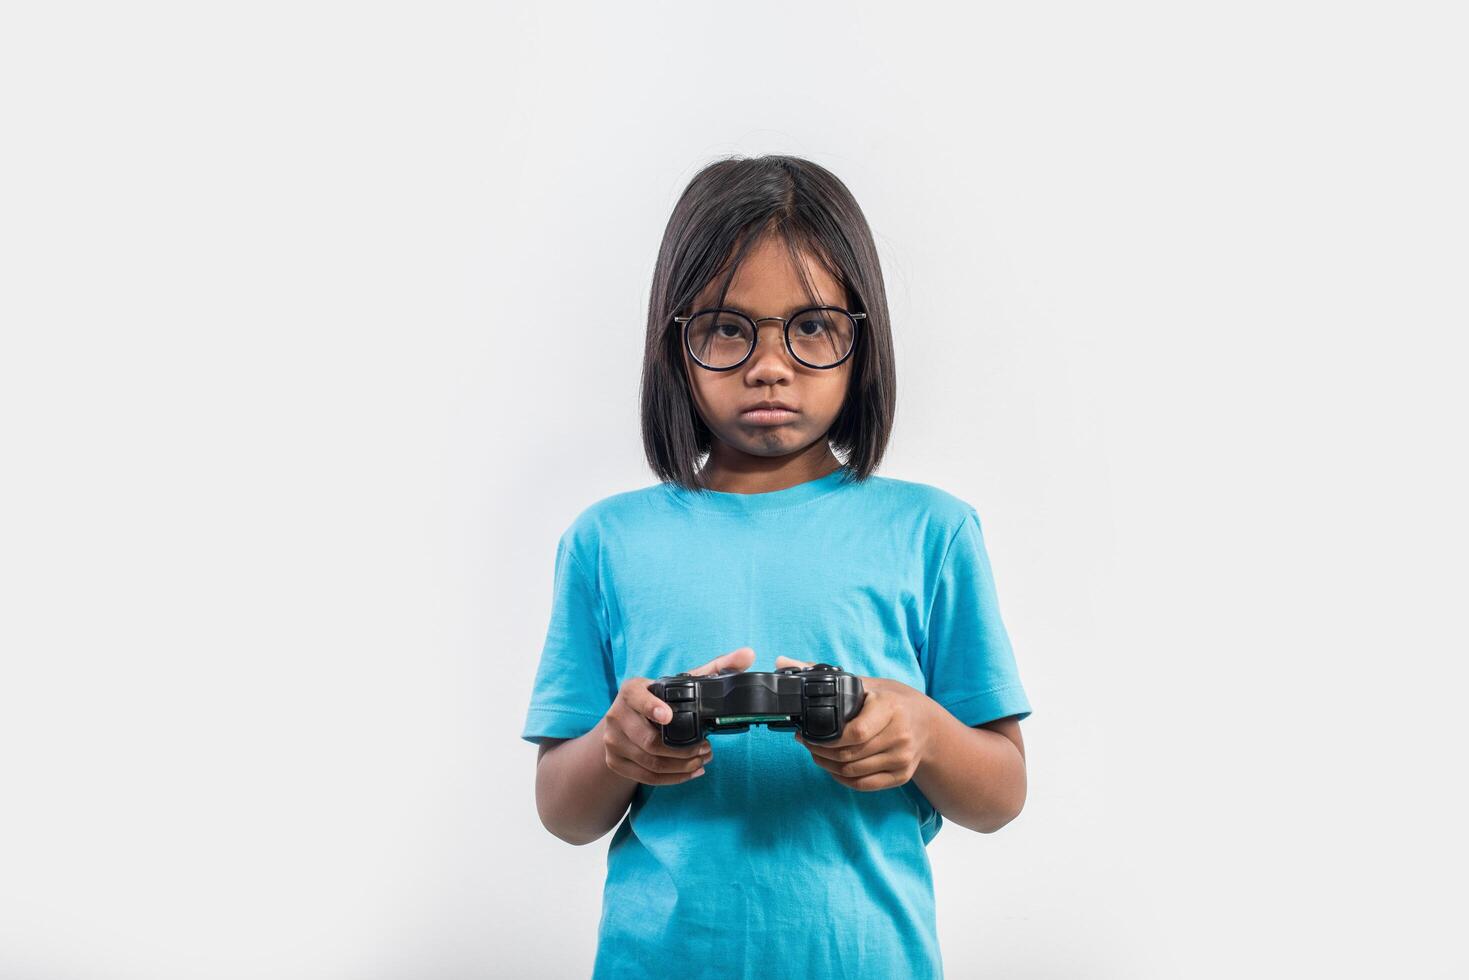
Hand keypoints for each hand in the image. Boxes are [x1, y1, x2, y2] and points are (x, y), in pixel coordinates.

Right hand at [599, 646, 755, 785]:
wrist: (621, 722)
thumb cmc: (657, 698)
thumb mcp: (679, 681)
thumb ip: (715, 667)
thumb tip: (748, 654)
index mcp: (631, 691)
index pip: (637, 698)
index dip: (652, 708)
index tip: (668, 716)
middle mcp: (617, 715)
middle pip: (649, 741)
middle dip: (683, 750)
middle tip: (707, 749)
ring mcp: (613, 741)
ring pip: (650, 762)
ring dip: (682, 766)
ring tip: (702, 760)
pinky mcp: (614, 761)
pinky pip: (646, 777)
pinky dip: (672, 779)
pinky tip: (690, 772)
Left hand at [776, 655, 936, 791]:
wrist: (926, 722)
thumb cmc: (888, 700)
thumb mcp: (862, 682)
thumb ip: (820, 671)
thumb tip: (781, 662)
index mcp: (891, 708)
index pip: (855, 733)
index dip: (825, 739)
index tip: (806, 733)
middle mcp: (900, 735)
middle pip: (850, 755)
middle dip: (820, 752)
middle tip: (805, 743)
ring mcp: (903, 758)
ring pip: (853, 772)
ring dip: (827, 766)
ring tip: (816, 753)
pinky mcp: (902, 775)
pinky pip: (864, 785)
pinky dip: (842, 779)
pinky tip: (833, 767)